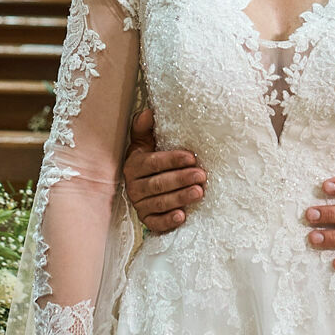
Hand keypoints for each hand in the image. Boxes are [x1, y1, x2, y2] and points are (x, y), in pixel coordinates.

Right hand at [121, 109, 204, 233]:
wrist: (143, 184)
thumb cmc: (150, 160)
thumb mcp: (145, 142)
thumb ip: (144, 128)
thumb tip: (147, 112)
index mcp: (133, 166)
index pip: (152, 163)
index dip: (172, 160)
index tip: (191, 157)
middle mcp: (133, 187)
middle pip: (158, 184)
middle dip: (181, 179)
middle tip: (201, 175)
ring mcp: (140, 205)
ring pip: (160, 203)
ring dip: (180, 198)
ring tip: (199, 192)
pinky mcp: (147, 220)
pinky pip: (156, 223)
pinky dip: (168, 221)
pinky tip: (183, 216)